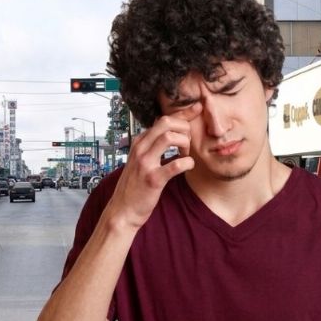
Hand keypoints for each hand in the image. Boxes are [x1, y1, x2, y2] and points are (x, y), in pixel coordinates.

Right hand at [106, 114, 195, 229]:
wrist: (122, 210)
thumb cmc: (135, 186)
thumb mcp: (139, 160)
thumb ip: (151, 146)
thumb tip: (166, 131)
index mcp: (139, 142)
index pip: (163, 120)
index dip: (183, 114)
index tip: (197, 110)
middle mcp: (140, 149)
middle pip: (166, 122)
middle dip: (184, 128)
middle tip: (188, 144)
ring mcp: (145, 163)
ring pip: (169, 137)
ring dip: (185, 143)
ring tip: (185, 155)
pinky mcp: (153, 179)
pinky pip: (175, 165)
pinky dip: (187, 163)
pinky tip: (187, 167)